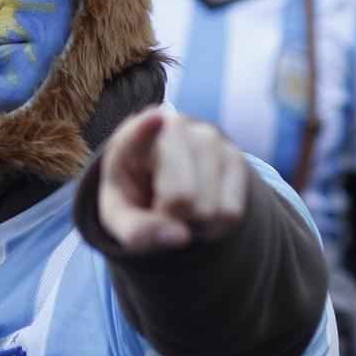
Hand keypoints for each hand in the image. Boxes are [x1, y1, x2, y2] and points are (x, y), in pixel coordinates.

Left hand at [98, 107, 247, 251]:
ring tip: (179, 207)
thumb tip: (180, 237)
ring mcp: (209, 138)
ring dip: (194, 223)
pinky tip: (200, 208)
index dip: (145, 128)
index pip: (137, 133)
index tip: (155, 118)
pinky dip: (214, 225)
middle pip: (181, 198)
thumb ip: (136, 231)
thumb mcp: (119, 217)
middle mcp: (174, 128)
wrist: (160, 184)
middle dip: (170, 217)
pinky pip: (231, 213)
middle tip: (159, 208)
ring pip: (211, 209)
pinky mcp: (235, 156)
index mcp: (131, 138)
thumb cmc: (134, 196)